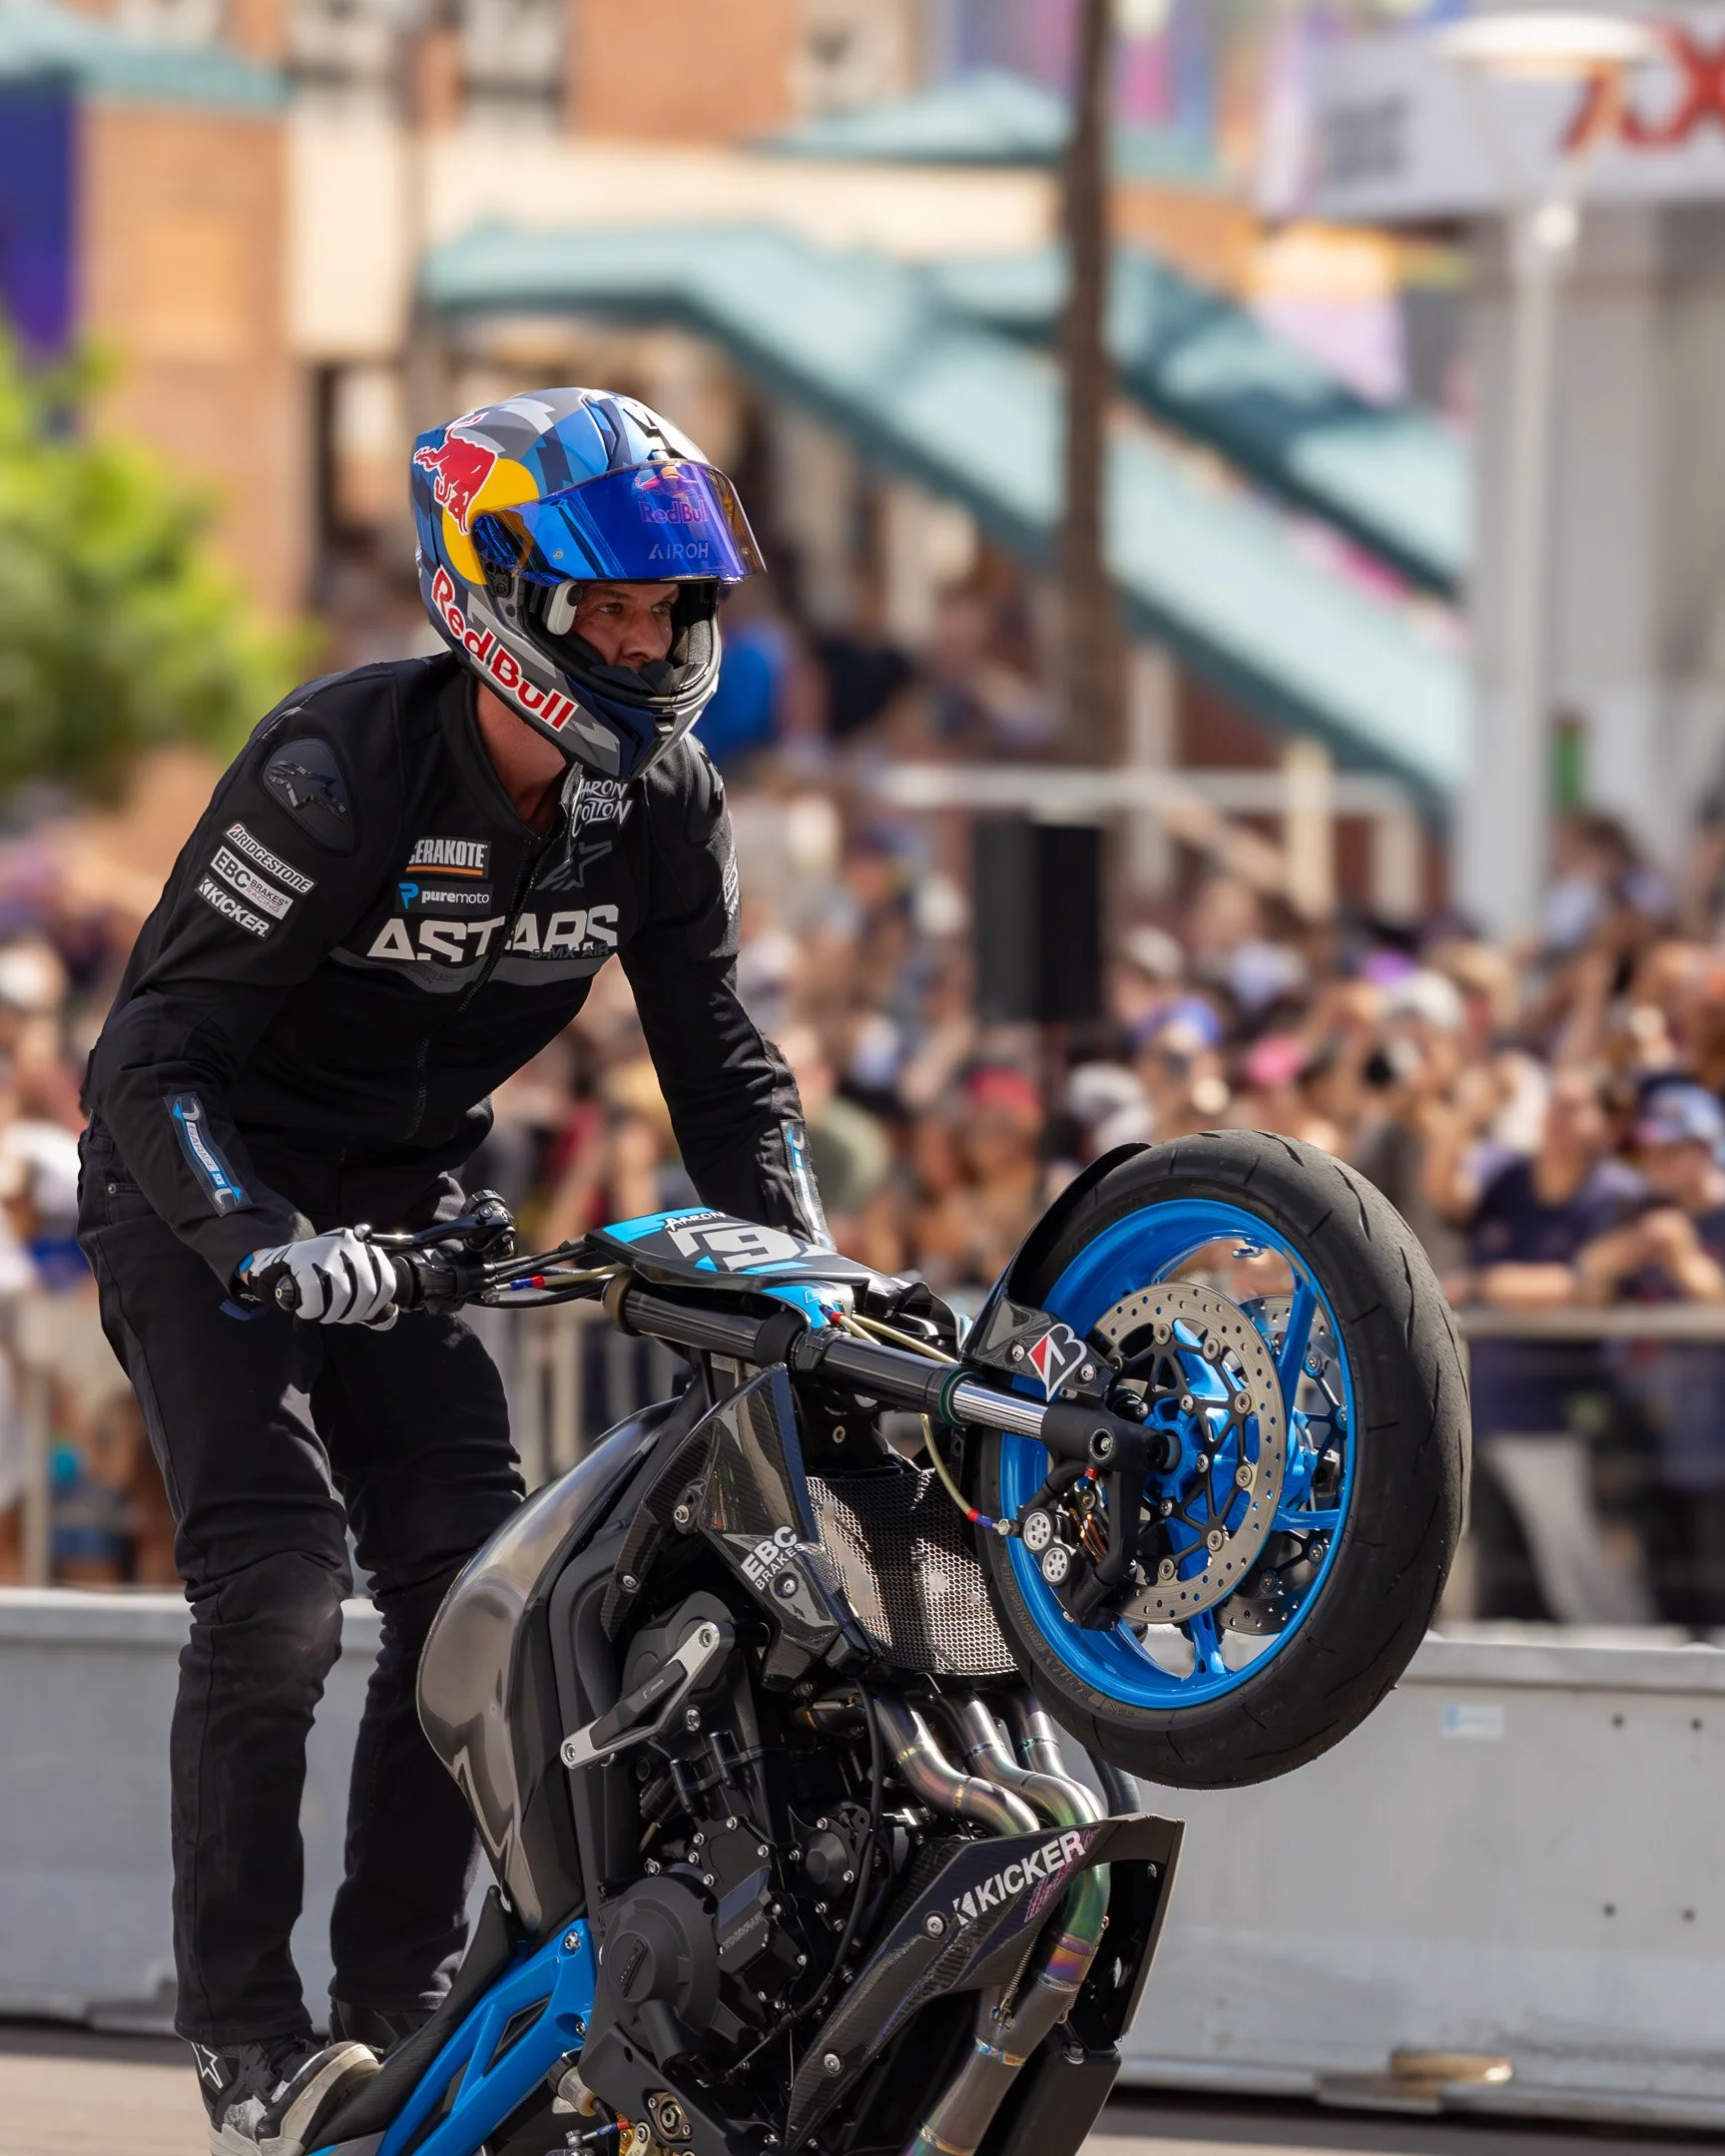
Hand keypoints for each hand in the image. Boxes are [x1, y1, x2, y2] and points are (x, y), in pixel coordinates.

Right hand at [242, 1229, 397, 1326]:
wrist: (276, 1264)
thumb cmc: (317, 1276)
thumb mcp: (348, 1279)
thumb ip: (367, 1297)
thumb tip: (387, 1320)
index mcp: (365, 1246)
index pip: (387, 1283)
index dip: (376, 1306)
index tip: (362, 1314)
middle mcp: (350, 1243)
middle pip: (367, 1291)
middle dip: (352, 1313)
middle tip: (336, 1316)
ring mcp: (327, 1249)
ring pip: (343, 1295)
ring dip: (331, 1314)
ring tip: (321, 1313)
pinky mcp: (303, 1258)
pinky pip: (316, 1296)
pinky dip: (312, 1311)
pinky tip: (307, 1310)